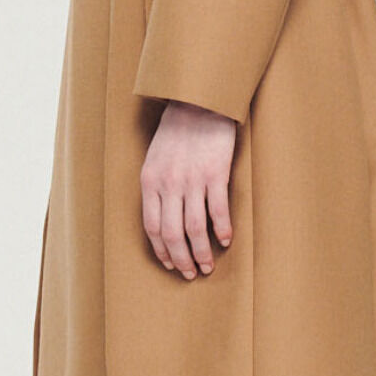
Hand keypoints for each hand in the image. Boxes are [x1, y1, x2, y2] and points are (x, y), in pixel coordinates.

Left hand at [140, 100, 236, 278]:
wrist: (199, 102)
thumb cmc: (177, 131)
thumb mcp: (155, 159)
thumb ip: (157, 187)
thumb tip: (162, 218)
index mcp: (150, 182)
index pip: (151, 227)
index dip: (161, 251)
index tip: (170, 265)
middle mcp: (169, 184)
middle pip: (172, 234)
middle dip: (181, 259)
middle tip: (191, 274)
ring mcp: (192, 180)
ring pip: (195, 229)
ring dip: (202, 253)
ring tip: (208, 266)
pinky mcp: (216, 174)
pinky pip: (218, 211)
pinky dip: (222, 230)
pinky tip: (225, 241)